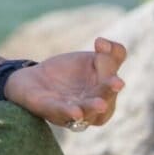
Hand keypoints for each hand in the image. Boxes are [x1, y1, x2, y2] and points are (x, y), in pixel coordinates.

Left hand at [3, 36, 126, 127]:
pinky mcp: (51, 111)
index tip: (100, 43)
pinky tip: (75, 112)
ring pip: (86, 110)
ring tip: (101, 104)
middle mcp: (94, 107)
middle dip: (109, 90)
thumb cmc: (71, 73)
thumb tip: (103, 41)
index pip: (112, 76)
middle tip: (118, 83)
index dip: (109, 61)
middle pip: (104, 96)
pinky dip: (68, 112)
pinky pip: (61, 112)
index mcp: (107, 93)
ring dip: (92, 107)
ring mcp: (73, 110)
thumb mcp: (90, 60)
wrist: (36, 80)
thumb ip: (108, 53)